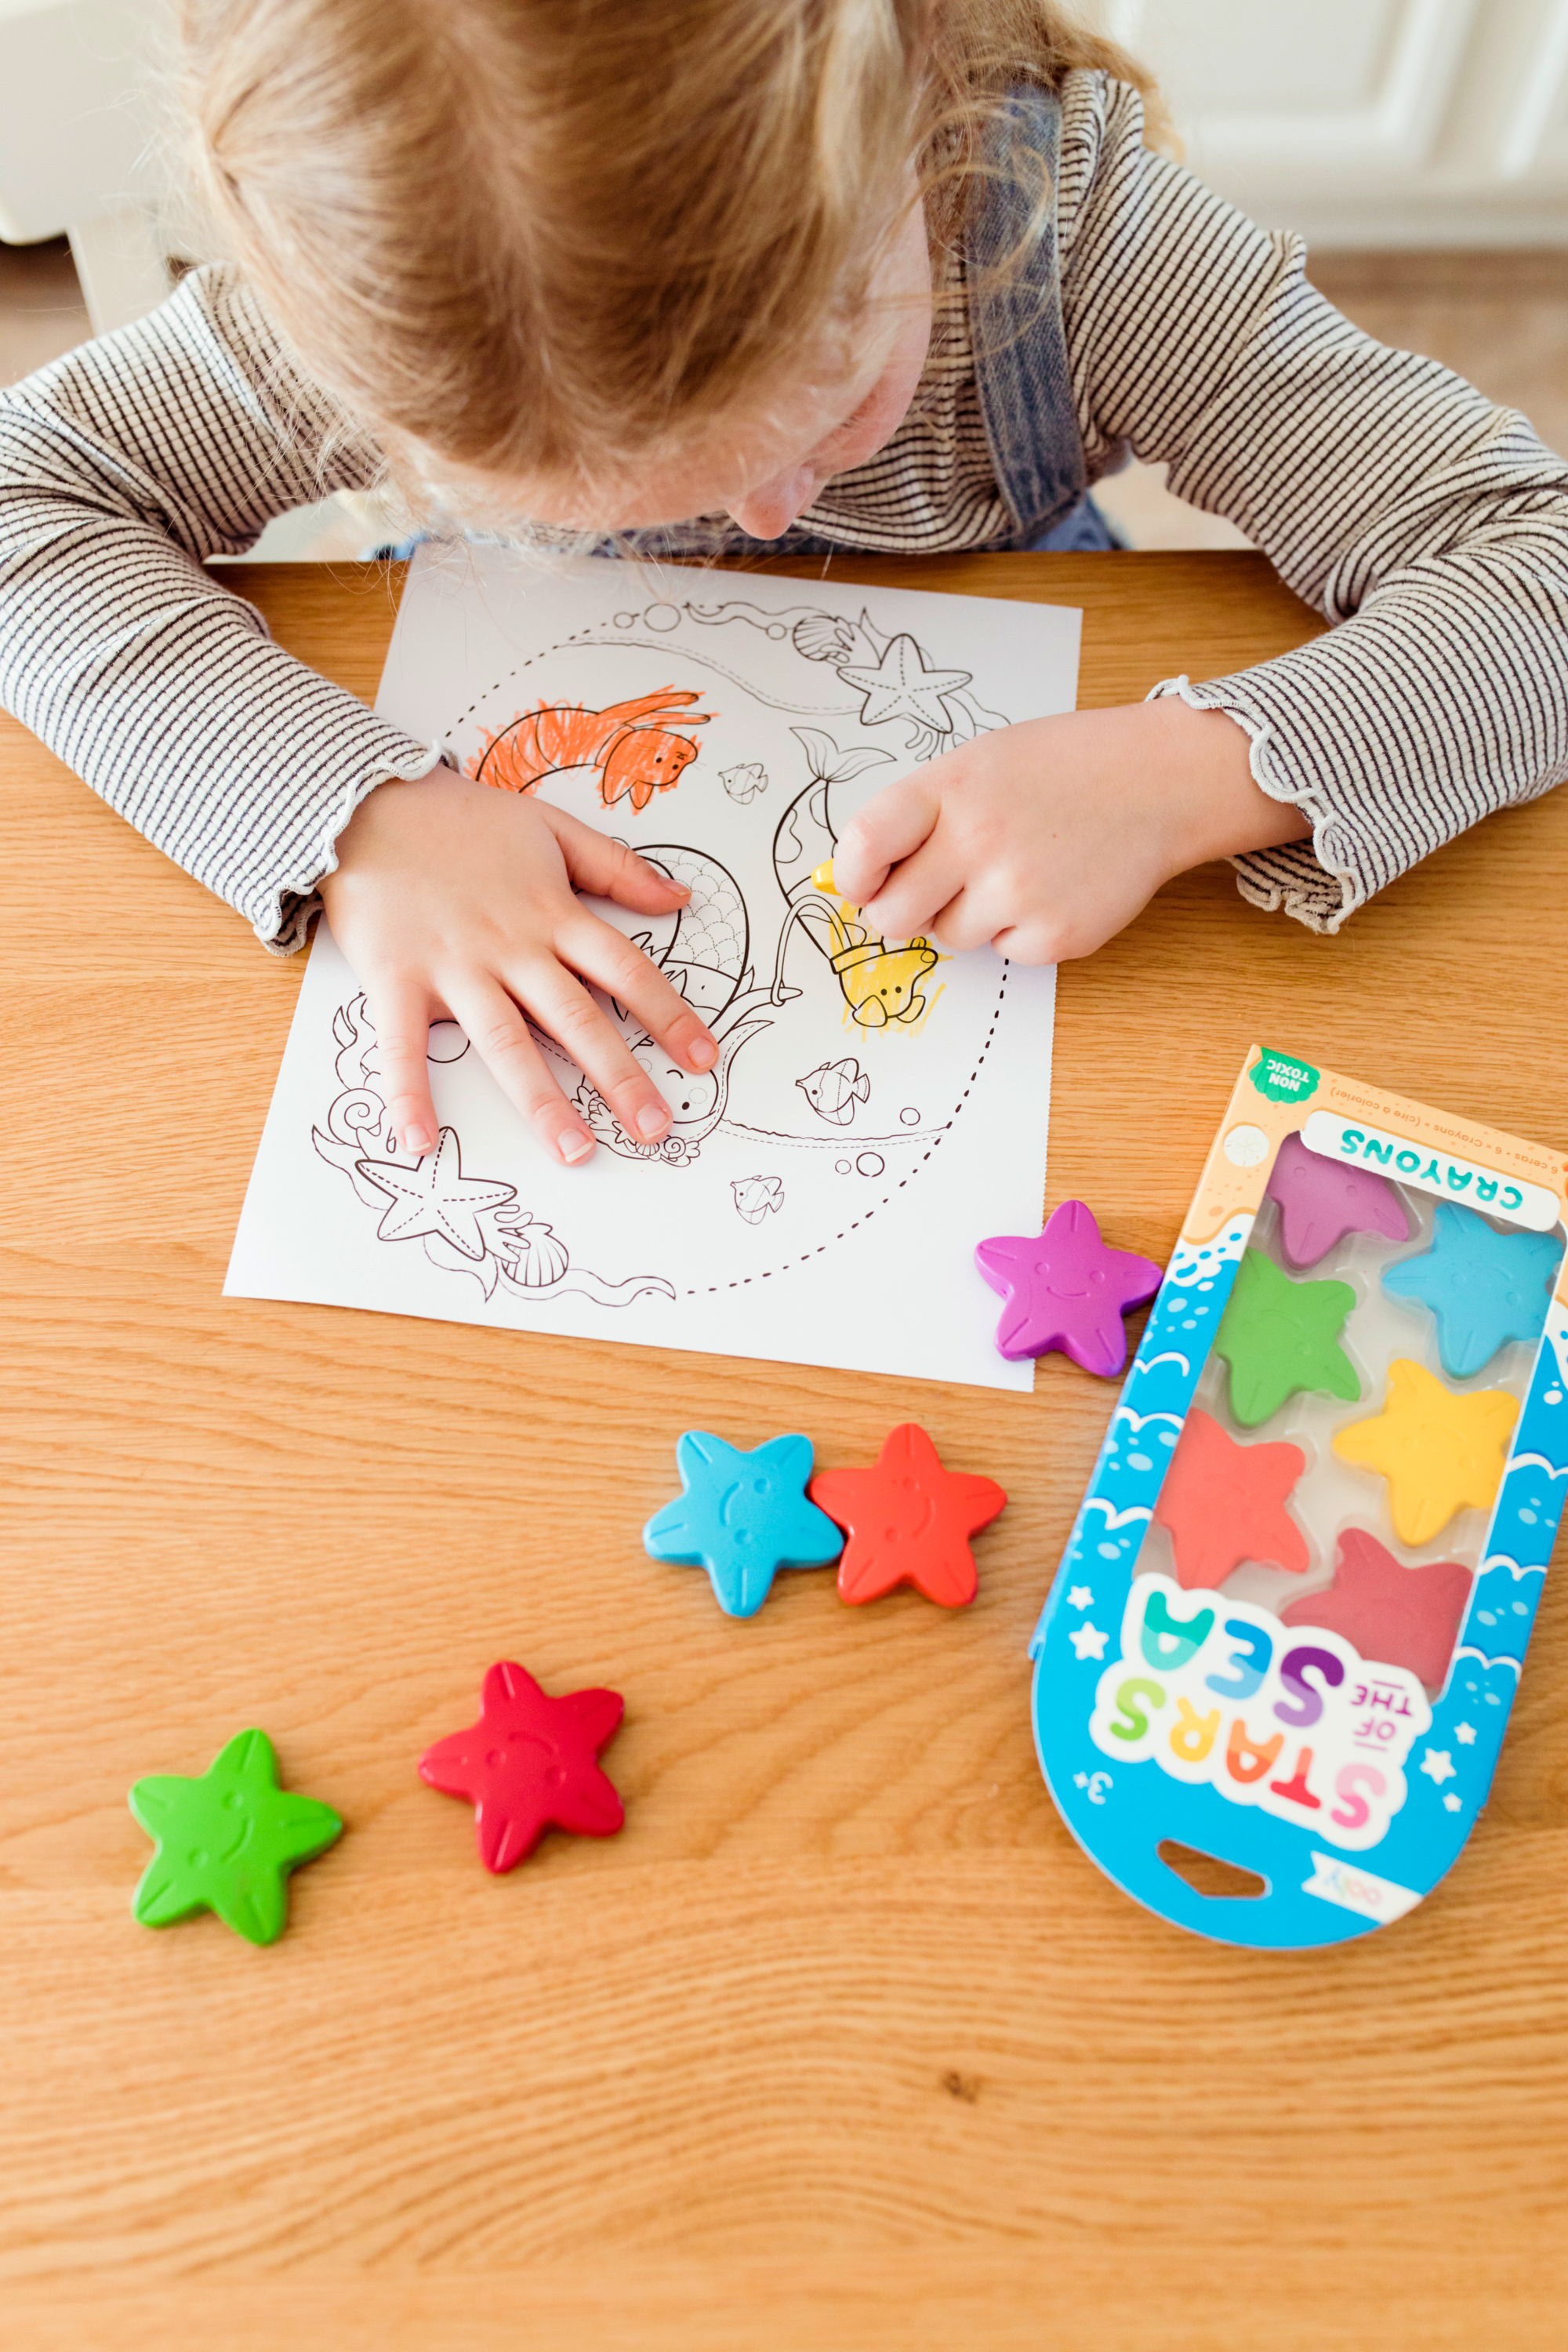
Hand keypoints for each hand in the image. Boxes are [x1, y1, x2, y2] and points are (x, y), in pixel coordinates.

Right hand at [318, 768, 716, 1165]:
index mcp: (552, 913)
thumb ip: (615, 866)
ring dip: (541, 1102)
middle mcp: (510, 947)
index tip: (702, 1059)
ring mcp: (453, 967)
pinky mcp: (395, 979)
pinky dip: (408, 1093)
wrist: (364, 801)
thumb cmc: (458, 817)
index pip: (625, 970)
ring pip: (506, 1043)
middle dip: (620, 1077)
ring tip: (575, 1152)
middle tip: (656, 1129)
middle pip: (576, 1019)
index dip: (667, 1015)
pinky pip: (402, 1046)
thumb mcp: (549, 826)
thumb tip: (679, 898)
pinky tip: (421, 1141)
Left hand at [830, 698, 1310, 962]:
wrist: (1158, 781)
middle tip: (934, 890)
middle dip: (903, 911)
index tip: (861, 883)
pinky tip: (1054, 886)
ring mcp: (1018, 892)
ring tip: (1019, 868)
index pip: (864, 845)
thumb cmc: (1063, 769)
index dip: (853, 876)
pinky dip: (1021, 930)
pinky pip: (1005, 951)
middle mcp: (978, 840)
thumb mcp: (980, 764)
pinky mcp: (1054, 935)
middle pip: (893, 916)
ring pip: (950, 936)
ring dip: (972, 915)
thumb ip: (920, 815)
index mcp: (949, 789)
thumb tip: (862, 879)